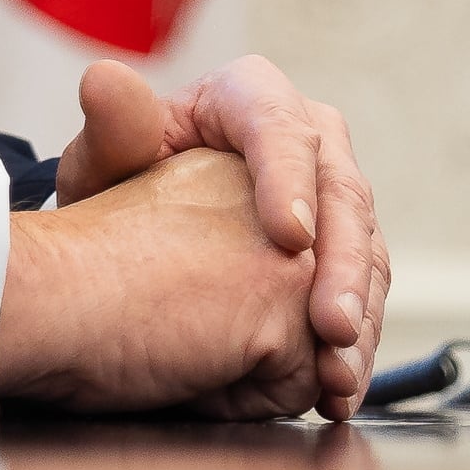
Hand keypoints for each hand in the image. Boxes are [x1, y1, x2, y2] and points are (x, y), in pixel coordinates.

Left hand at [48, 55, 389, 413]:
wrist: (147, 227)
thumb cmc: (125, 182)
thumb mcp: (108, 160)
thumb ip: (111, 130)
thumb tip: (103, 82)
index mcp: (250, 95)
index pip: (280, 125)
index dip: (290, 180)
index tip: (289, 238)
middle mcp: (307, 134)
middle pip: (341, 190)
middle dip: (342, 264)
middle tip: (331, 325)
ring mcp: (332, 190)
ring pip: (365, 245)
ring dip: (361, 314)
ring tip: (340, 372)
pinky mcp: (345, 244)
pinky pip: (366, 288)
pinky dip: (357, 342)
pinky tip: (342, 387)